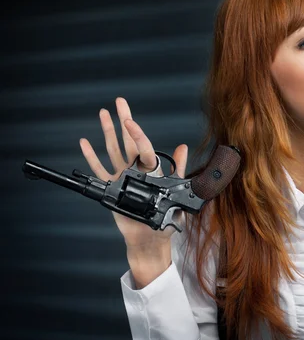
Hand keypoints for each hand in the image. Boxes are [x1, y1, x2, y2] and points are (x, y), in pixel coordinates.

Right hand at [79, 97, 188, 248]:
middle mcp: (136, 169)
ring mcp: (122, 177)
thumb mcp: (177, 193)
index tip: (129, 120)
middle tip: (120, 102)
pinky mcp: (112, 189)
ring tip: (103, 113)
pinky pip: (99, 171)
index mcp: (152, 169)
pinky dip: (90, 157)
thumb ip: (178, 169)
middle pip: (128, 140)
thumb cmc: (167, 218)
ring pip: (112, 150)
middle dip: (123, 120)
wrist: (152, 238)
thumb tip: (183, 147)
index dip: (136, 132)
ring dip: (107, 132)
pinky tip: (84, 142)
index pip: (142, 146)